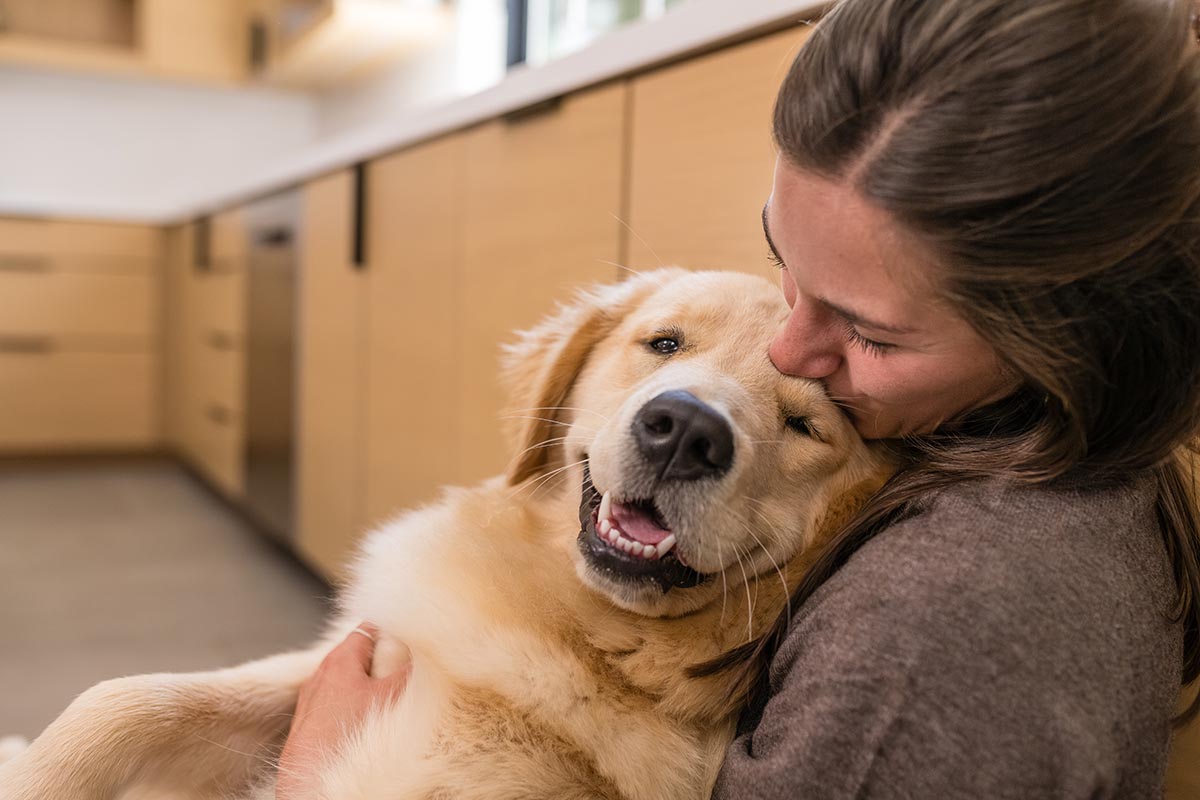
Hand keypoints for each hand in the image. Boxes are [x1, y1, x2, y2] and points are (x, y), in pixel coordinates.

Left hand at [276, 624, 408, 799]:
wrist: (313, 783)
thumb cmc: (348, 733)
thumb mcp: (392, 695)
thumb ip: (412, 668)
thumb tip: (431, 653)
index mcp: (339, 660)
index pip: (369, 629)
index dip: (393, 633)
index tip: (412, 644)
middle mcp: (321, 676)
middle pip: (360, 657)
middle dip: (384, 664)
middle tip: (406, 676)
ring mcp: (312, 702)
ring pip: (349, 683)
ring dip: (370, 690)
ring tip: (390, 705)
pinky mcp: (309, 726)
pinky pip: (339, 707)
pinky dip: (356, 709)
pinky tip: (369, 726)